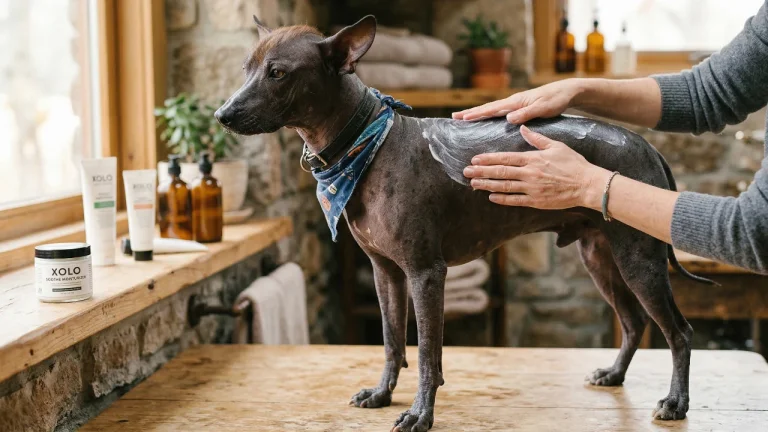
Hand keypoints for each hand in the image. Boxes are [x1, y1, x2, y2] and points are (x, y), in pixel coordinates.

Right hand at [452, 79, 583, 123]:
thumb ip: (526, 114)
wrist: (567, 92)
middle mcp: (513, 102)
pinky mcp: (521, 108)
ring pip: (493, 110)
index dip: (476, 114)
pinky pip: (500, 112)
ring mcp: (516, 104)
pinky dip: (490, 115)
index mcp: (516, 102)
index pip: (492, 109)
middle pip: (488, 108)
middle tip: (454, 117)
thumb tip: (508, 119)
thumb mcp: (543, 108)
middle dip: (471, 112)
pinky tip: (486, 120)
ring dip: (478, 114)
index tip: (462, 118)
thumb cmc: (556, 100)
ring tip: (465, 118)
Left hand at [463, 125, 609, 209]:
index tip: (475, 159)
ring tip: (473, 183)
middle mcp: (529, 174)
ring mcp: (532, 189)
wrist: (587, 185)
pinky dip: (502, 199)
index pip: (505, 158)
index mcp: (533, 159)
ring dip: (487, 185)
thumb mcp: (556, 146)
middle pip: (500, 172)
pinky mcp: (536, 201)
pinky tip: (491, 196)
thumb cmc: (573, 164)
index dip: (488, 159)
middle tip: (466, 171)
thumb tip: (522, 127)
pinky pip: (515, 200)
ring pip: (504, 187)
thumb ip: (536, 138)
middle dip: (481, 172)